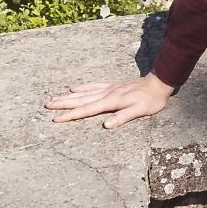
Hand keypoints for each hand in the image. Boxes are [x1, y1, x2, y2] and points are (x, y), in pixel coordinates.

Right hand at [43, 72, 173, 129]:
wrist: (159, 82)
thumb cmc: (151, 100)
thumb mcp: (140, 111)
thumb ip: (123, 117)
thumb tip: (106, 125)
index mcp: (111, 102)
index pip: (87, 110)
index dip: (71, 115)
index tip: (56, 119)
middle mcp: (106, 94)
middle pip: (81, 100)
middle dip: (63, 104)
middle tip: (47, 106)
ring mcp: (108, 89)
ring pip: (83, 93)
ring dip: (68, 96)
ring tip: (54, 98)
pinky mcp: (112, 86)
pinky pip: (93, 86)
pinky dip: (82, 88)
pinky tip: (73, 88)